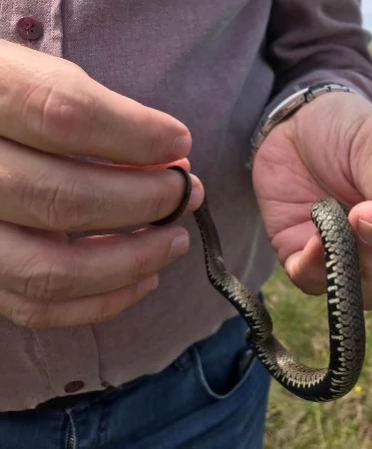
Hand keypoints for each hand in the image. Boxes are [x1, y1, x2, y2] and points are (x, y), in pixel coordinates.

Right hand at [0, 40, 203, 326]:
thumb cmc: (3, 102)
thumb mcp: (26, 72)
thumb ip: (84, 105)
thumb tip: (170, 148)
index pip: (61, 115)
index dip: (136, 134)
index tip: (180, 142)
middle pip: (63, 198)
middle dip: (146, 200)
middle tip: (189, 192)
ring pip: (50, 270)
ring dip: (132, 260)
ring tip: (176, 239)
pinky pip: (35, 308)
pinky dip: (102, 301)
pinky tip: (145, 278)